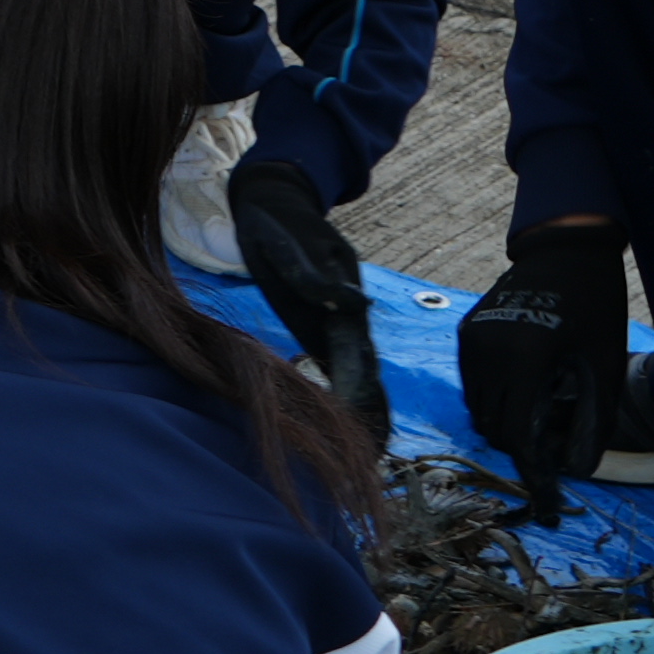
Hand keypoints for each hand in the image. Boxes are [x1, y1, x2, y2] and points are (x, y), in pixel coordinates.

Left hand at [223, 159, 396, 451]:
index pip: (361, 357)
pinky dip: (344, 387)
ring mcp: (332, 320)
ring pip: (354, 367)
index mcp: (342, 303)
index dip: (367, 391)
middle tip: (380, 450)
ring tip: (374, 443)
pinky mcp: (317, 320)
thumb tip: (354, 303)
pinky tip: (346, 411)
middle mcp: (344, 316)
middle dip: (373, 408)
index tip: (374, 425)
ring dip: (364, 403)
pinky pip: (335, 360)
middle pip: (364, 368)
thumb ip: (316, 277)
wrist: (274, 204)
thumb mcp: (293, 246)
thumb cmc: (280, 225)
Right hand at [454, 222, 637, 495]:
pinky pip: (473, 382)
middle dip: (523, 442)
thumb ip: (593, 420)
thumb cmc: (594, 305)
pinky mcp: (466, 332)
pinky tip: (529, 379)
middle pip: (493, 426)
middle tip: (559, 434)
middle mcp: (485, 352)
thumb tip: (578, 470)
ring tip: (546, 401)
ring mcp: (471, 341)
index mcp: (523, 359)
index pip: (518, 434)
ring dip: (507, 419)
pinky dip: (496, 395)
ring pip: (478, 407)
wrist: (567, 250)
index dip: (534, 470)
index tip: (548, 498)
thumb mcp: (604, 365)